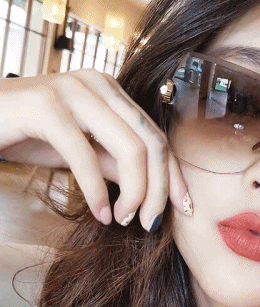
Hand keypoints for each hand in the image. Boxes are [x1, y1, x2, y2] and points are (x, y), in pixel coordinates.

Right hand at [0, 69, 189, 231]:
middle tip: (150, 222)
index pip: (156, 136)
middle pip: (150, 142)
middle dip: (158, 188)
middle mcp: (98, 84)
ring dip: (133, 192)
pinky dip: (97, 191)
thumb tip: (156, 189)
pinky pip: (85, 155)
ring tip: (123, 220)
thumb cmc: (29, 134)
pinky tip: (101, 214)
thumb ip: (118, 163)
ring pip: (128, 148)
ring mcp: (73, 91)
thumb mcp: (84, 151)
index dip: (174, 174)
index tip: (183, 207)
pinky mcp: (45, 107)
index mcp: (111, 91)